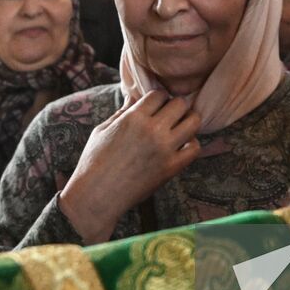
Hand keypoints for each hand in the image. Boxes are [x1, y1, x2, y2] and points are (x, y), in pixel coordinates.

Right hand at [59, 90, 201, 242]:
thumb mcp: (103, 130)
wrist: (97, 195)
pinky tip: (180, 147)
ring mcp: (164, 149)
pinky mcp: (171, 167)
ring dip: (187, 121)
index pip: (159, 94)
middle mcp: (152, 130)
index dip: (158, 98)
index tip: (154, 107)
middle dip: (175, 106)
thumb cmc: (94, 161)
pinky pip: (195, 148)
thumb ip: (122, 112)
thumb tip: (133, 97)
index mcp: (133, 117)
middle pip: (180, 103)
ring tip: (178, 128)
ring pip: (193, 121)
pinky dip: (191, 144)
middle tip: (168, 116)